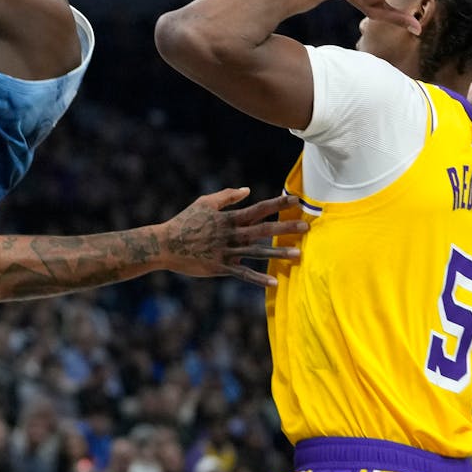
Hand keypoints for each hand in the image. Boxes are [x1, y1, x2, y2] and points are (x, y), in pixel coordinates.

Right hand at [158, 189, 306, 287]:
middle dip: (286, 228)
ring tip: (299, 254)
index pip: (258, 209)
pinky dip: (258, 278)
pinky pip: (243, 273)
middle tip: (307, 227)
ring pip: (257, 252)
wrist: (164, 244)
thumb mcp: (204, 203)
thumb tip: (248, 190)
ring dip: (279, 253)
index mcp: (228, 218)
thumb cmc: (185, 221)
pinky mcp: (220, 267)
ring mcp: (226, 252)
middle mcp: (230, 234)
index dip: (277, 204)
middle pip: (263, 230)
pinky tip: (274, 282)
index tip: (296, 200)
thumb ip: (227, 197)